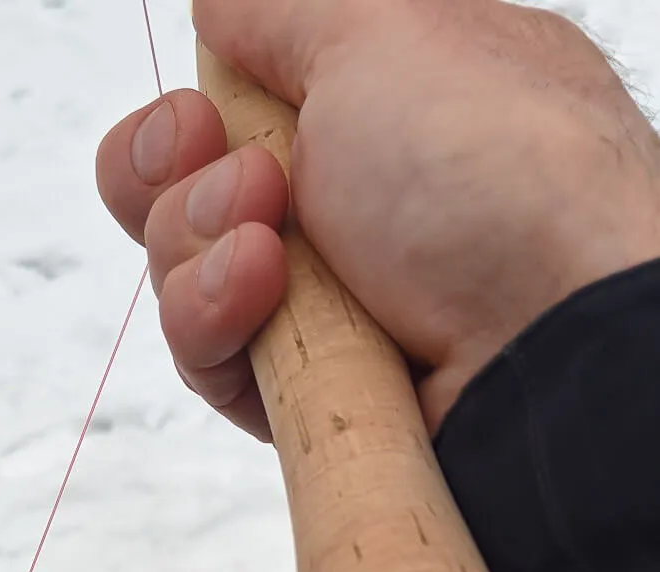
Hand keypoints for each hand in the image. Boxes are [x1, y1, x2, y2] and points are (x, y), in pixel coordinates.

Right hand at [96, 0, 659, 435]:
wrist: (537, 338)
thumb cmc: (490, 175)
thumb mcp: (381, 32)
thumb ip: (280, 10)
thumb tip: (217, 6)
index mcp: (365, 118)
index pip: (225, 122)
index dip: (182, 127)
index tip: (201, 121)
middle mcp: (338, 211)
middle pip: (180, 202)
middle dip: (182, 189)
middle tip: (253, 184)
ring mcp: (318, 305)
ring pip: (182, 280)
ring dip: (202, 255)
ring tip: (268, 253)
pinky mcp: (300, 387)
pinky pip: (204, 358)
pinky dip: (215, 322)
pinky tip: (261, 300)